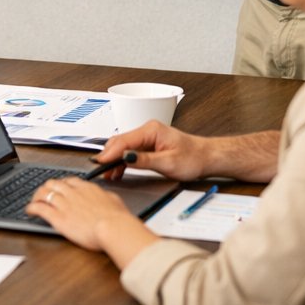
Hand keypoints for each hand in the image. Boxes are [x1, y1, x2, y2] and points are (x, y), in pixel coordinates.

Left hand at [25, 176, 138, 251]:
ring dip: (37, 196)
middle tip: (44, 194)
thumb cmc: (118, 219)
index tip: (59, 189)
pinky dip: (32, 207)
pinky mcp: (58, 218)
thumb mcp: (115, 201)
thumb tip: (106, 196)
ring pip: (44, 193)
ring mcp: (64, 204)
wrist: (113, 228)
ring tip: (34, 201)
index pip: (69, 181)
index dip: (61, 184)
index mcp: (87, 188)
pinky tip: (29, 210)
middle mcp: (73, 193)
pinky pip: (40, 208)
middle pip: (53, 184)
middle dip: (46, 188)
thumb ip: (106, 196)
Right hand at [96, 120, 212, 181]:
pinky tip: (117, 170)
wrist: (205, 157)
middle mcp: (147, 130)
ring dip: (114, 159)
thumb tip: (126, 158)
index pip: (124, 140)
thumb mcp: (168, 163)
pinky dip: (122, 160)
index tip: (99, 162)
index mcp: (151, 130)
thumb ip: (145, 160)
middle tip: (99, 170)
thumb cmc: (193, 158)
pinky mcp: (148, 145)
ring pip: (123, 147)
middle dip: (108, 156)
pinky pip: (130, 151)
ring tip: (107, 174)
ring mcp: (147, 137)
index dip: (109, 153)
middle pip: (120, 142)